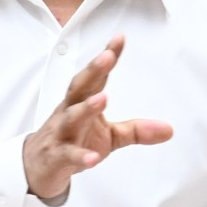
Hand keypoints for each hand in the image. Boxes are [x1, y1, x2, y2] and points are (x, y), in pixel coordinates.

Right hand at [22, 35, 172, 201]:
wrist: (37, 167)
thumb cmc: (72, 142)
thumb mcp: (109, 136)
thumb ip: (137, 130)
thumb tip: (169, 130)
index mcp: (82, 102)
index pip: (95, 76)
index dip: (107, 57)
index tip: (120, 38)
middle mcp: (69, 112)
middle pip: (79, 88)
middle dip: (93, 71)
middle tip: (107, 57)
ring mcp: (60, 134)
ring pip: (71, 117)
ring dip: (86, 107)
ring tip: (103, 98)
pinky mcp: (56, 157)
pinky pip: (68, 155)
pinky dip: (80, 156)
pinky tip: (92, 158)